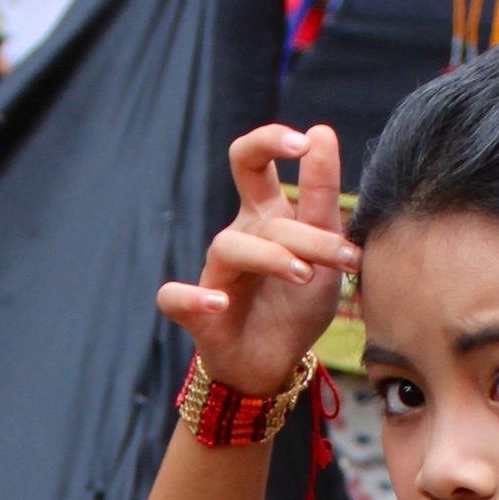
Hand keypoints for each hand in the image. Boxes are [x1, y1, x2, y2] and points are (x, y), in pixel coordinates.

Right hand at [157, 121, 356, 402]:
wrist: (275, 368)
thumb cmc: (295, 308)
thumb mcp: (323, 257)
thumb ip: (322, 202)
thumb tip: (322, 130)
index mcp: (268, 217)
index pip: (258, 161)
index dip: (274, 139)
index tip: (311, 141)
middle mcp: (240, 234)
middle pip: (241, 170)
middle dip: (265, 148)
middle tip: (304, 150)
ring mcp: (215, 271)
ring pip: (232, 244)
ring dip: (274, 255)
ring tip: (306, 276)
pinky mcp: (196, 313)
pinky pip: (174, 296)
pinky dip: (194, 297)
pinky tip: (220, 303)